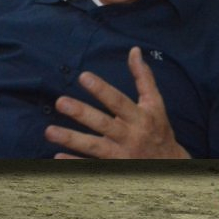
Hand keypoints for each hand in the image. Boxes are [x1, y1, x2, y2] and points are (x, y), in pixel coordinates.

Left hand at [44, 47, 189, 158]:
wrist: (170, 164)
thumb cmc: (159, 129)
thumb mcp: (155, 103)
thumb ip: (143, 77)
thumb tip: (134, 51)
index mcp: (140, 117)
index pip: (119, 101)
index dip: (102, 89)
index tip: (84, 77)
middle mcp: (130, 136)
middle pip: (103, 124)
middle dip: (82, 113)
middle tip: (60, 102)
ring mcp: (120, 154)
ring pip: (94, 146)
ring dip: (72, 139)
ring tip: (49, 131)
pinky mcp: (113, 168)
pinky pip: (91, 167)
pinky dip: (75, 163)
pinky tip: (57, 157)